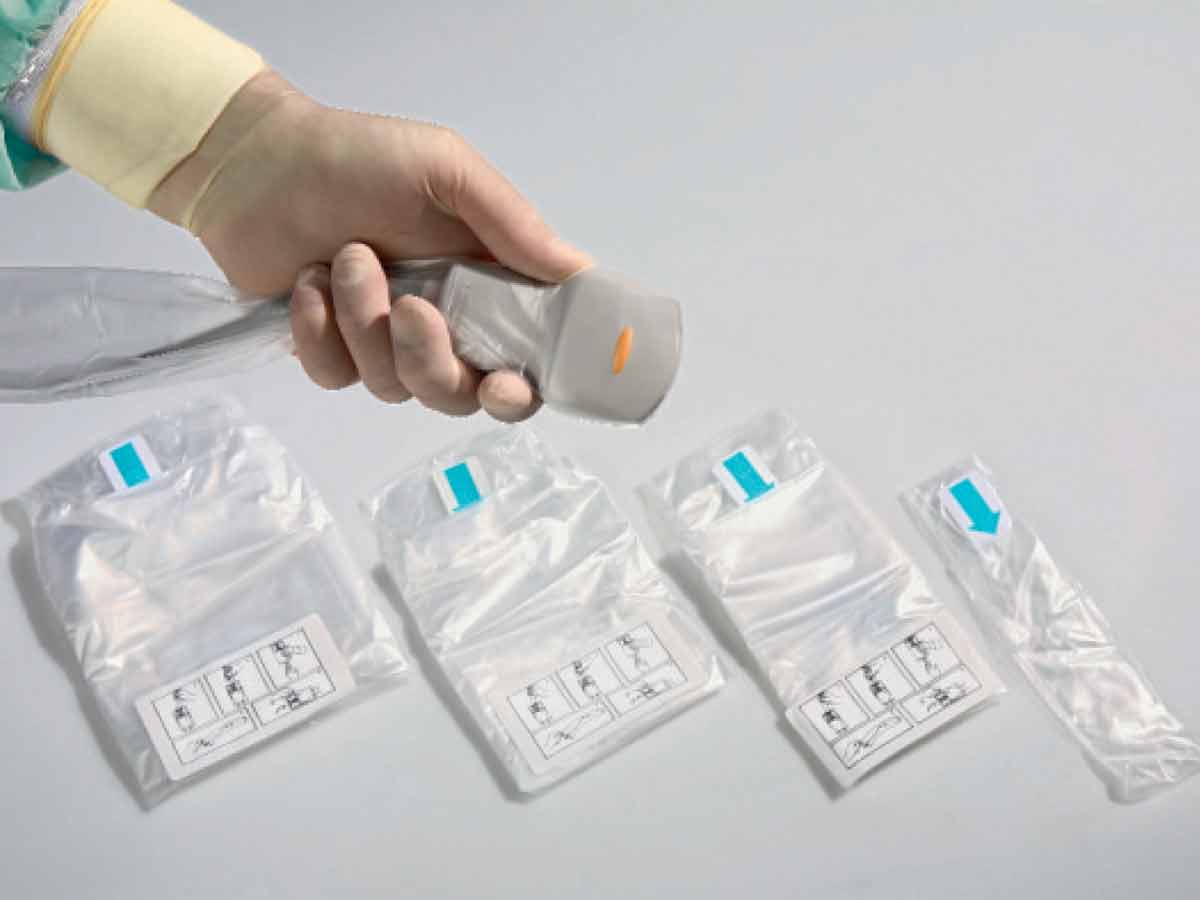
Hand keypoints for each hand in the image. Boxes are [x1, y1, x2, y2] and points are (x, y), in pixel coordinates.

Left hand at [148, 70, 589, 420]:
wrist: (256, 162)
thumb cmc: (360, 158)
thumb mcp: (446, 170)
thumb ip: (511, 224)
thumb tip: (578, 270)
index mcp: (483, 287)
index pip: (521, 364)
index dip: (518, 391)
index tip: (503, 384)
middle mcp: (441, 326)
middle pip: (456, 394)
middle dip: (431, 360)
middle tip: (408, 306)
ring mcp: (381, 344)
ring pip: (393, 386)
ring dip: (365, 324)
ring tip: (343, 258)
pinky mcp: (329, 352)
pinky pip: (336, 378)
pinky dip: (319, 334)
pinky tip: (306, 285)